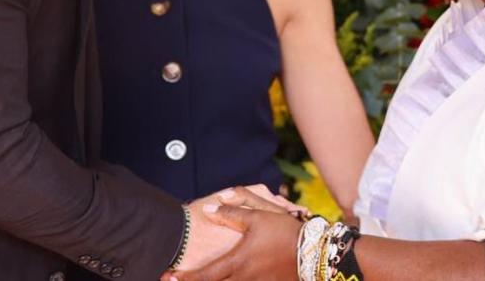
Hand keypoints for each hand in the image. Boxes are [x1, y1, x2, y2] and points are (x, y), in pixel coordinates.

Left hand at [170, 203, 300, 280]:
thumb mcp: (257, 217)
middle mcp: (245, 279)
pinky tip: (232, 278)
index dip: (186, 279)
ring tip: (200, 280)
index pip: (206, 276)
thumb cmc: (284, 232)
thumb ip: (230, 214)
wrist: (314, 251)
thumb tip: (207, 210)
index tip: (170, 278)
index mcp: (238, 262)